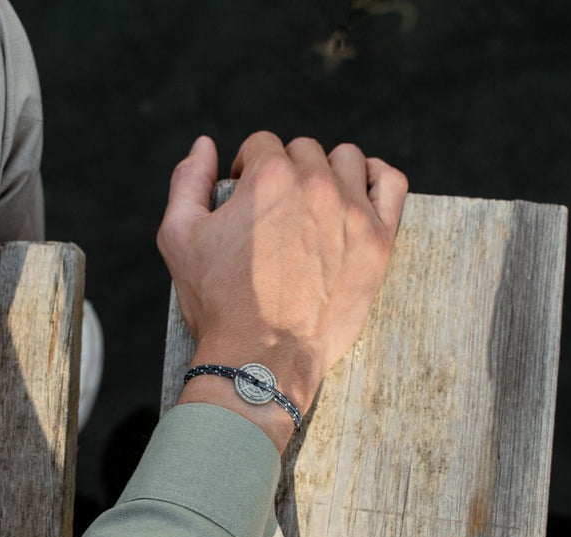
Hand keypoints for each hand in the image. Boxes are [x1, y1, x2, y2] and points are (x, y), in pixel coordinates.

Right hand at [157, 132, 407, 450]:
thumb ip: (187, 181)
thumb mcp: (179, 238)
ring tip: (312, 206)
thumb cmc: (217, 301)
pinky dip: (376, 178)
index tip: (245, 196)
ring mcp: (352, 212)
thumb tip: (205, 145)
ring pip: (345, 161)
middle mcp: (315, 185)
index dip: (247, 168)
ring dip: (326, 173)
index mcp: (268, 177)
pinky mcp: (378, 241)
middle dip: (284, 173)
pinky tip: (358, 193)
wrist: (261, 357)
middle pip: (302, 152)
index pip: (261, 145)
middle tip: (274, 213)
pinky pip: (391, 183)